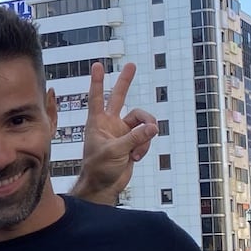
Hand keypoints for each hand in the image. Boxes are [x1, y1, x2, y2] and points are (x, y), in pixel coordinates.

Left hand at [75, 61, 156, 202]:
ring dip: (145, 136)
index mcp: (98, 122)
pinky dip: (145, 147)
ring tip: (137, 151)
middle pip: (119, 97)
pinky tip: (136, 158)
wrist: (104, 186)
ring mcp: (122, 132)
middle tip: (131, 65)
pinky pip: (146, 137)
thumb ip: (135, 137)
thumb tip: (154, 127)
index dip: (97, 81)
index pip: (97, 97)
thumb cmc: (99, 168)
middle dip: (125, 81)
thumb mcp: (115, 151)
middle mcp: (110, 123)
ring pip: (142, 122)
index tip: (97, 65)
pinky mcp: (133, 142)